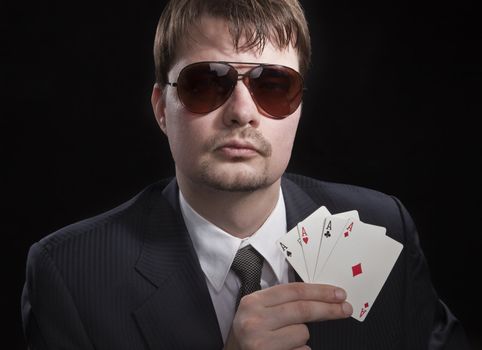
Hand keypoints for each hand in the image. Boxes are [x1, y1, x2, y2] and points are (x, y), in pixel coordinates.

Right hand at [224, 282, 351, 349]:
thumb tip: (320, 295)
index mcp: (253, 302)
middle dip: (328, 309)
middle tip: (345, 308)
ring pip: (302, 333)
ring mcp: (260, 342)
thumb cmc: (250, 334)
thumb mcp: (258, 311)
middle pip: (302, 309)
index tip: (338, 294)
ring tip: (285, 340)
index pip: (293, 291)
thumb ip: (281, 301)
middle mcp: (254, 320)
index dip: (320, 291)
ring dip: (302, 338)